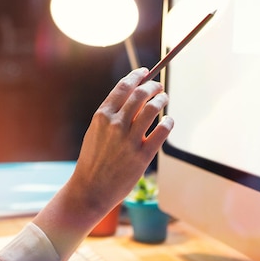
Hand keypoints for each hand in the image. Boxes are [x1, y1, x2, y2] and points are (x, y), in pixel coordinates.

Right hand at [71, 67, 172, 211]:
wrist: (90, 189)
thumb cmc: (93, 160)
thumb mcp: (95, 132)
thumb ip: (110, 115)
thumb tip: (131, 96)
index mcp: (102, 116)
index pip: (123, 87)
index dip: (136, 76)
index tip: (145, 72)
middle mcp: (115, 125)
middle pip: (140, 94)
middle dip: (153, 86)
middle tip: (158, 86)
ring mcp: (129, 140)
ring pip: (152, 109)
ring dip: (161, 100)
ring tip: (164, 99)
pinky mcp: (142, 156)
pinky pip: (161, 132)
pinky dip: (168, 122)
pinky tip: (168, 121)